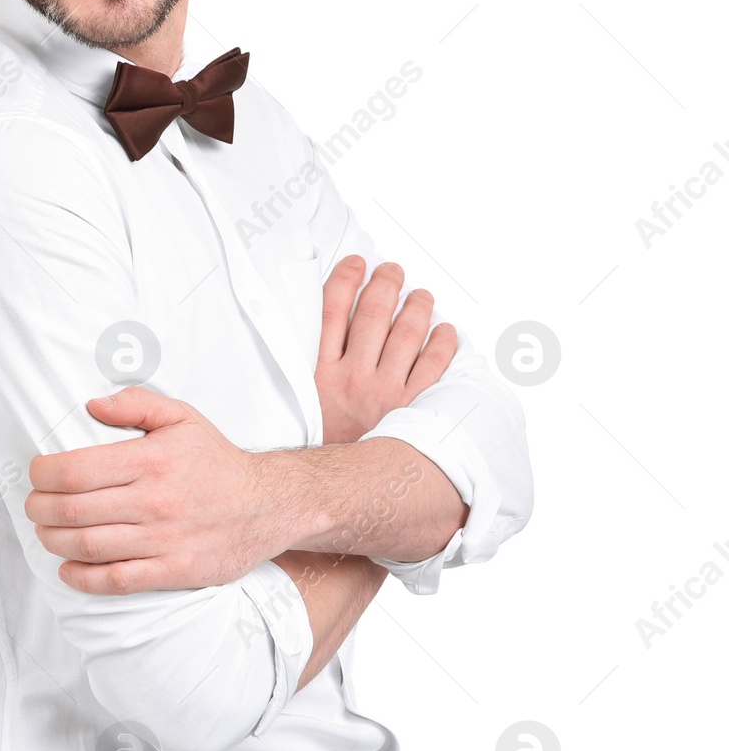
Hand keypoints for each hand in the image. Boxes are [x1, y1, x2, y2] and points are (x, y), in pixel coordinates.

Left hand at [24, 387, 282, 593]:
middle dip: (39, 509)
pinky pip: (116, 581)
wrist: (268, 504)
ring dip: (53, 541)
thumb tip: (91, 405)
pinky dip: (82, 579)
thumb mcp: (181, 417)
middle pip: (73, 511)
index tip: (36, 474)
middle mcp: (154, 501)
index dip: (42, 475)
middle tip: (33, 505)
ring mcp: (163, 540)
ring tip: (45, 532)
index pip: (75, 471)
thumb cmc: (216, 460)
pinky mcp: (174, 571)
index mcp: (150, 461)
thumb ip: (135, 404)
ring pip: (88, 547)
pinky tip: (67, 569)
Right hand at [314, 256, 456, 445]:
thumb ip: (313, 368)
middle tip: (393, 271)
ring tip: (422, 295)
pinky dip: (443, 344)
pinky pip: (434, 367)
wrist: (339, 488)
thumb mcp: (305, 403)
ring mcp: (385, 393)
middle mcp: (354, 378)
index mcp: (322, 373)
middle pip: (372, 316)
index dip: (346, 280)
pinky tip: (446, 331)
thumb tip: (330, 330)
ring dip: (417, 307)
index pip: (333, 312)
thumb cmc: (325, 442)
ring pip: (406, 335)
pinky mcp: (412, 410)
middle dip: (385, 285)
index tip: (356, 262)